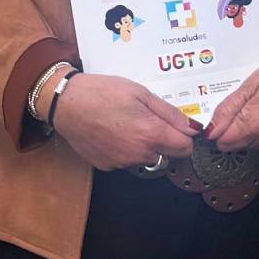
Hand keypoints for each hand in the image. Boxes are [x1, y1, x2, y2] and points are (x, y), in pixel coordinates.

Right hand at [49, 73, 198, 170]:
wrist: (66, 102)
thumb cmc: (101, 92)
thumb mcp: (140, 93)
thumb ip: (169, 113)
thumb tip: (192, 127)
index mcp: (151, 134)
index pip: (185, 148)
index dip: (184, 135)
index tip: (176, 125)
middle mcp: (139, 154)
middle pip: (166, 154)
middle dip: (163, 139)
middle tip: (145, 117)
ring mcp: (122, 163)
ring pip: (146, 158)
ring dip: (143, 144)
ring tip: (125, 121)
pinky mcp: (107, 166)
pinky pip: (126, 160)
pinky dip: (124, 149)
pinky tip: (112, 131)